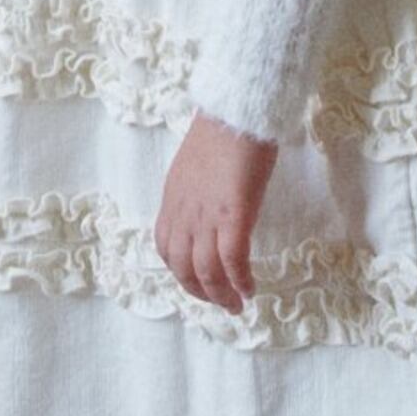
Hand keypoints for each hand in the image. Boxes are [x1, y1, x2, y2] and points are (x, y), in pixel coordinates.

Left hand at [154, 112, 277, 314]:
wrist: (237, 110)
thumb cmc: (224, 129)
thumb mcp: (195, 164)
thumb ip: (196, 190)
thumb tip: (209, 204)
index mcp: (173, 200)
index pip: (166, 248)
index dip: (181, 273)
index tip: (199, 284)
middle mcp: (184, 212)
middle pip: (183, 267)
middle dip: (201, 292)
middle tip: (221, 305)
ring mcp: (207, 215)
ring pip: (207, 269)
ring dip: (221, 294)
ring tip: (236, 305)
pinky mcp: (233, 214)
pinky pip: (232, 259)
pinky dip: (239, 280)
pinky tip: (249, 289)